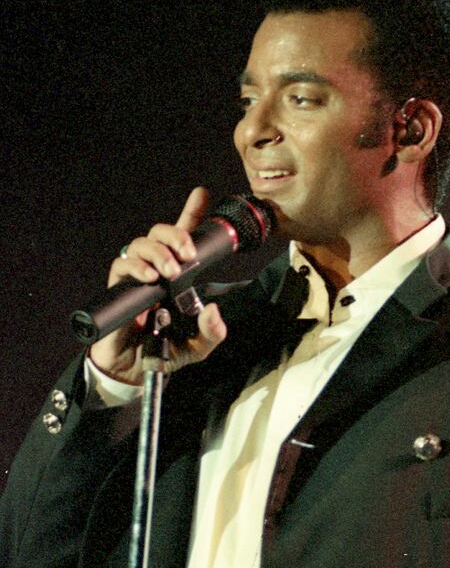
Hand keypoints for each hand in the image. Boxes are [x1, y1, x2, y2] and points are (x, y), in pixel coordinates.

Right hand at [90, 187, 227, 383]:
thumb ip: (211, 332)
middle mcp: (155, 271)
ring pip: (140, 245)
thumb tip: (214, 312)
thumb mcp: (197, 347)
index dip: (191, 214)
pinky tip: (151, 279)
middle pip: (159, 234)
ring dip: (158, 253)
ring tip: (170, 272)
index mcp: (176, 277)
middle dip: (175, 235)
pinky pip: (122, 266)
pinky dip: (137, 268)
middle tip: (188, 254)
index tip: (201, 194)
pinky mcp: (118, 289)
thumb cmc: (162, 355)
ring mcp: (135, 278)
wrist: (132, 373)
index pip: (182, 240)